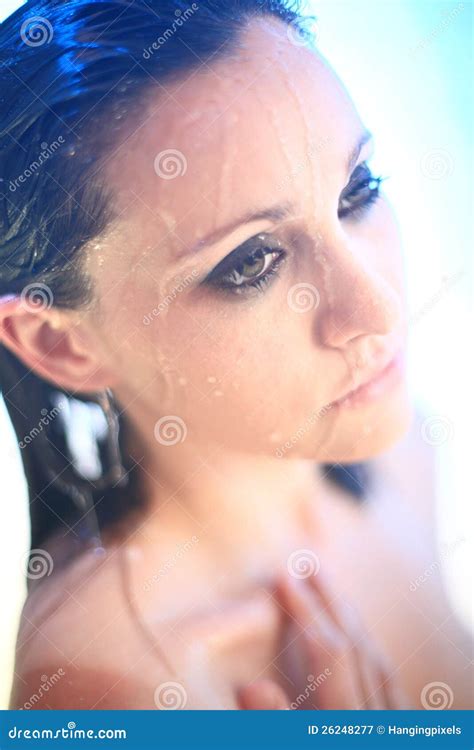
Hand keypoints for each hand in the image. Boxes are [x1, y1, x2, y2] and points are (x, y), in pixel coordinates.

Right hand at [237, 570, 410, 709]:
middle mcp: (376, 716)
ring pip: (377, 661)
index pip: (328, 651)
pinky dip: (372, 653)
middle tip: (311, 565)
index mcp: (346, 721)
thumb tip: (249, 684)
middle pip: (357, 646)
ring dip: (352, 621)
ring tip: (331, 593)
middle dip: (332, 602)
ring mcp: (393, 725)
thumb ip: (275, 725)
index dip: (306, 611)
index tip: (285, 577)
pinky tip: (362, 644)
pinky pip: (390, 684)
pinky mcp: (399, 733)